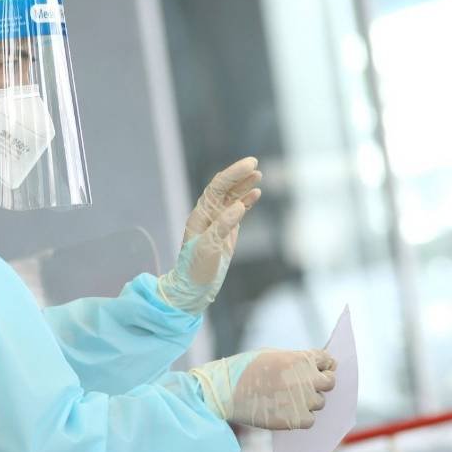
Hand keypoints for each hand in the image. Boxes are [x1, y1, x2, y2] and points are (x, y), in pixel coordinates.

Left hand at [155, 158, 262, 312]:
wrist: (193, 288)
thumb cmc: (196, 269)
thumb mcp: (208, 249)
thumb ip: (222, 227)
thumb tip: (240, 206)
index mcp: (201, 215)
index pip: (218, 187)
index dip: (233, 174)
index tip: (250, 165)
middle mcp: (209, 214)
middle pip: (225, 188)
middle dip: (239, 174)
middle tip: (255, 163)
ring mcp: (218, 222)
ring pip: (233, 197)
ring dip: (244, 185)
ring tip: (258, 174)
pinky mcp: (227, 231)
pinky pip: (238, 210)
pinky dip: (247, 201)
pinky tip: (257, 193)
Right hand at [189, 349, 336, 430]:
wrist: (227, 391)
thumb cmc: (246, 369)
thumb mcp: (273, 354)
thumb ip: (296, 360)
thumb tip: (313, 366)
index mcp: (302, 359)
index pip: (327, 360)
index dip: (324, 365)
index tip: (320, 369)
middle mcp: (307, 379)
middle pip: (330, 382)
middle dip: (321, 382)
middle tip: (307, 387)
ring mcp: (304, 400)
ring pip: (319, 402)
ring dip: (309, 401)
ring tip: (288, 399)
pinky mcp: (297, 419)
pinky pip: (310, 420)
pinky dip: (302, 417)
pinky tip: (287, 411)